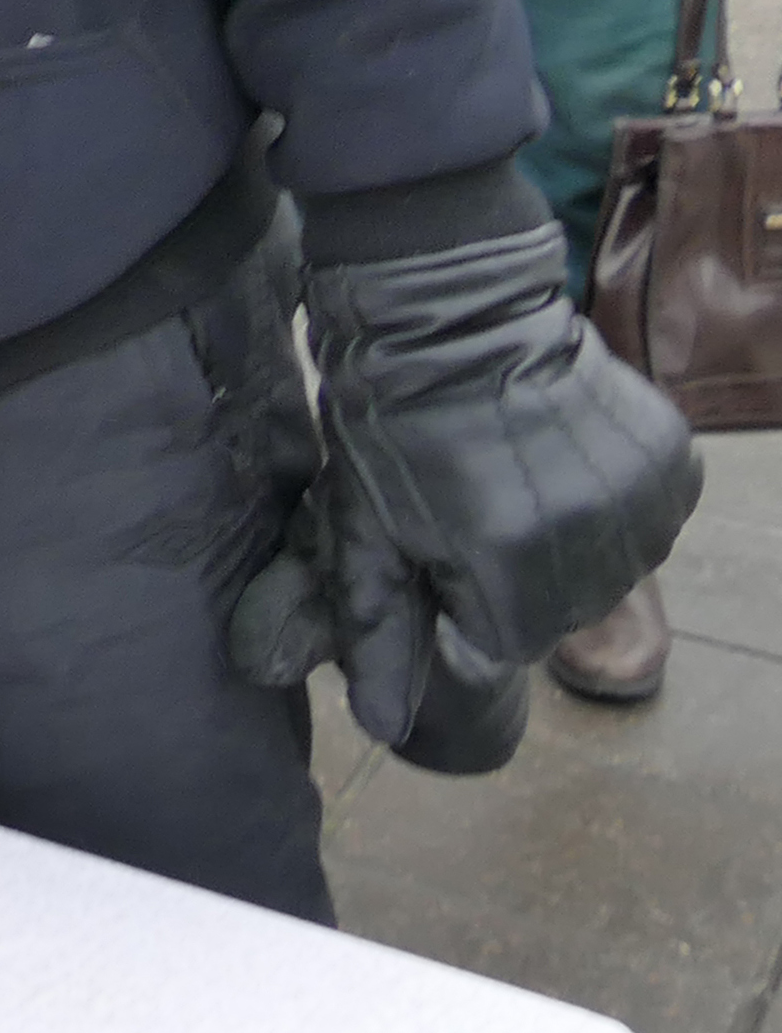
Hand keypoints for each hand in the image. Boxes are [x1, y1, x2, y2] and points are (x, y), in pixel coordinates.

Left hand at [228, 227, 698, 771]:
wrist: (446, 307)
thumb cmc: (387, 418)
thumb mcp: (362, 525)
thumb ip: (378, 629)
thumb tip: (384, 725)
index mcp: (505, 568)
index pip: (498, 641)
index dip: (459, 597)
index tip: (436, 538)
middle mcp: (590, 543)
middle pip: (559, 610)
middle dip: (511, 574)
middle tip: (470, 498)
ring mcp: (641, 498)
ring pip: (609, 566)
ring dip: (565, 538)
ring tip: (513, 469)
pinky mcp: (670, 455)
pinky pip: (649, 515)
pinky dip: (611, 498)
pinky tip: (559, 450)